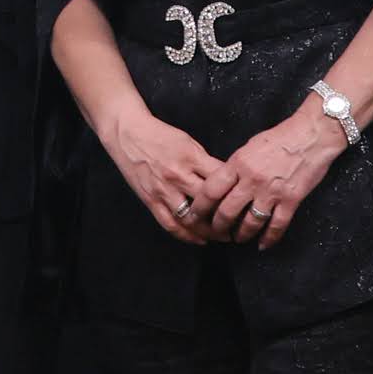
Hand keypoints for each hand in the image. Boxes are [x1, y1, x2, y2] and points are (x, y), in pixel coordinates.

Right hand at [99, 107, 231, 247]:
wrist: (127, 133)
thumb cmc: (160, 135)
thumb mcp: (189, 142)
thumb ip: (205, 161)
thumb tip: (225, 180)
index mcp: (191, 158)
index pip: (220, 180)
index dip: (235, 193)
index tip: (245, 202)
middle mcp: (179, 176)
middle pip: (209, 203)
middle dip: (226, 217)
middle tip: (239, 225)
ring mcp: (163, 191)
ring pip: (190, 219)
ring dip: (209, 232)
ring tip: (222, 237)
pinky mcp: (151, 200)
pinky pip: (170, 224)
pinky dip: (186, 235)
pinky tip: (199, 240)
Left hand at [202, 110, 344, 248]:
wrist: (312, 134)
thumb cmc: (280, 137)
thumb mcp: (249, 147)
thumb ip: (235, 166)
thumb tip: (223, 183)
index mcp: (238, 163)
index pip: (211, 190)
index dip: (200, 207)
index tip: (194, 216)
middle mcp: (251, 179)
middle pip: (226, 211)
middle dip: (218, 226)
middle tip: (215, 232)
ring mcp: (271, 192)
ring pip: (249, 223)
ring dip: (241, 235)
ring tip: (238, 239)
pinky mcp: (291, 200)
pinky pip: (276, 226)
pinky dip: (268, 239)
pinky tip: (263, 245)